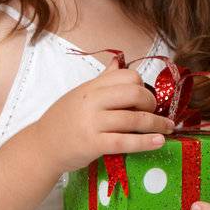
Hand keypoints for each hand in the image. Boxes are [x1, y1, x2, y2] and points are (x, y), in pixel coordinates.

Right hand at [39, 64, 175, 172]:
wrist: (41, 147)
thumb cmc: (62, 122)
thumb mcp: (79, 95)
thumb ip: (102, 81)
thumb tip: (118, 62)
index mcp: (91, 87)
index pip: (127, 77)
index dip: (142, 87)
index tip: (145, 99)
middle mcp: (92, 101)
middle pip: (135, 94)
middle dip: (152, 104)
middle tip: (156, 114)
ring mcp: (92, 123)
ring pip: (134, 119)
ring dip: (157, 125)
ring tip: (168, 129)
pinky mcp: (93, 144)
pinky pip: (126, 142)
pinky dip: (146, 142)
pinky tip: (158, 142)